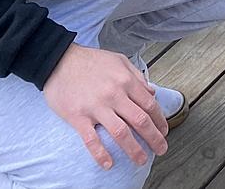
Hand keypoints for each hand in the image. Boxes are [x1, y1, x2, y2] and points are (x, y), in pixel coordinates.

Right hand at [43, 44, 168, 169]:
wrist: (59, 61)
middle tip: (161, 149)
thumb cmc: (91, 61)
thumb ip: (137, 77)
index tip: (164, 131)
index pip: (149, 104)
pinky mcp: (78, 117)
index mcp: (126, 81)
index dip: (160, 120)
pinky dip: (101, 154)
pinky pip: (91, 140)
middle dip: (154, 138)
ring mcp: (96, 107)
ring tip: (141, 161)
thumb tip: (152, 92)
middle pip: (140, 121)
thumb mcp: (120, 61)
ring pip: (121, 133)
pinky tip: (108, 164)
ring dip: (134, 149)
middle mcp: (115, 94)